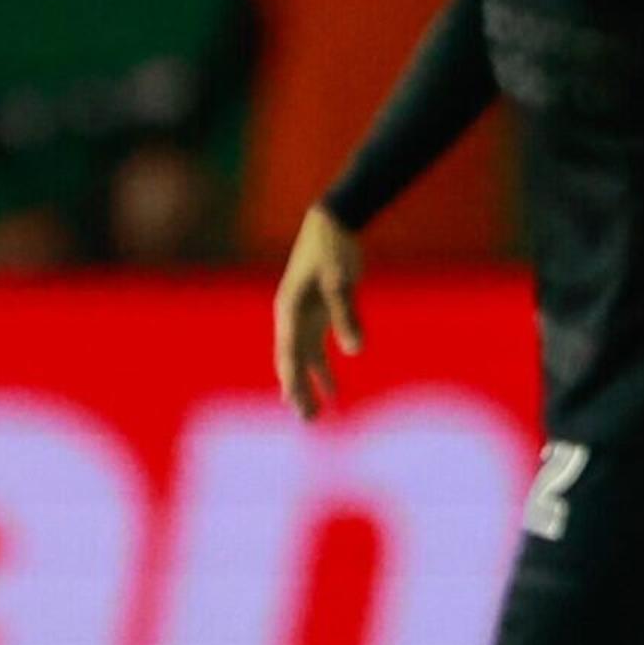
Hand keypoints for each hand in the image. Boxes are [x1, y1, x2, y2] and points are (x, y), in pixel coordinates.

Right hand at [273, 205, 364, 418]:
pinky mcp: (318, 313)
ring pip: (303, 359)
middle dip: (297, 390)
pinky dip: (323, 370)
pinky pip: (316, 348)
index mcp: (289, 309)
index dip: (292, 379)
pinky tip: (333, 391)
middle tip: (307, 421)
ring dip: (309, 385)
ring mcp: (302, 315)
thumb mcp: (342, 281)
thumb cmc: (335, 249)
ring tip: (315, 415)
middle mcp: (291, 316)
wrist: (334, 223)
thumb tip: (354, 352)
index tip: (295, 404)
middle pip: (291, 361)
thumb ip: (347, 315)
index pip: (289, 352)